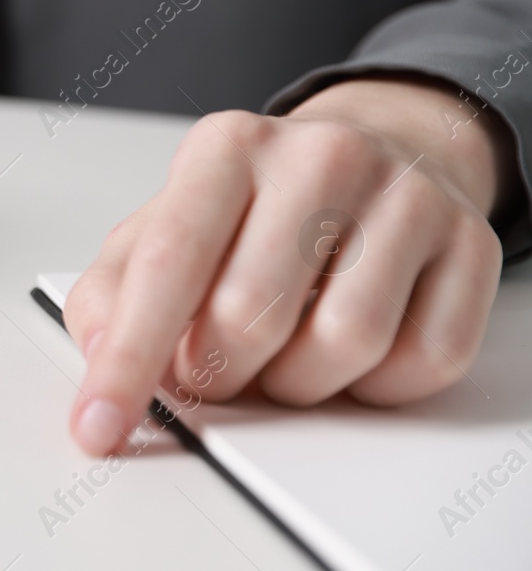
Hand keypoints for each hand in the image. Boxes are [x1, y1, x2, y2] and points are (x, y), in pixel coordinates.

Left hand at [63, 75, 511, 454]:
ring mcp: (406, 195)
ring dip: (297, 385)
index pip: (169, 262)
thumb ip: (114, 289)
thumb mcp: (165, 226)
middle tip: (213, 371)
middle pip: (252, 314)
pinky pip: (422, 361)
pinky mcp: (472, 243)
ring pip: (344, 344)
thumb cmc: (254, 209)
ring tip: (281, 356)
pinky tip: (350, 350)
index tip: (98, 423)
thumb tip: (101, 347)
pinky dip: (375, 384)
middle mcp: (321, 156)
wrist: (368, 156)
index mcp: (228, 146)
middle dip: (218, 373)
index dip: (129, 357)